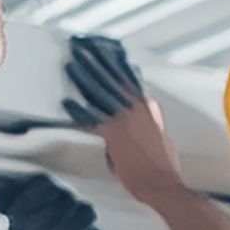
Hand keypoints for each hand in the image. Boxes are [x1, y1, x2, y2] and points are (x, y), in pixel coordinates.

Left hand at [63, 33, 185, 207]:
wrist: (162, 183)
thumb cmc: (162, 164)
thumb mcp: (159, 134)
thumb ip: (148, 119)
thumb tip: (143, 111)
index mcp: (145, 108)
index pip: (128, 78)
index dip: (115, 62)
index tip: (105, 48)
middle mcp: (134, 109)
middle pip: (111, 79)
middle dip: (95, 61)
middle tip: (81, 47)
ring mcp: (123, 121)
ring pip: (100, 94)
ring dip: (84, 78)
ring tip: (71, 64)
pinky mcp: (113, 137)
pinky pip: (92, 120)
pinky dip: (79, 110)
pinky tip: (67, 102)